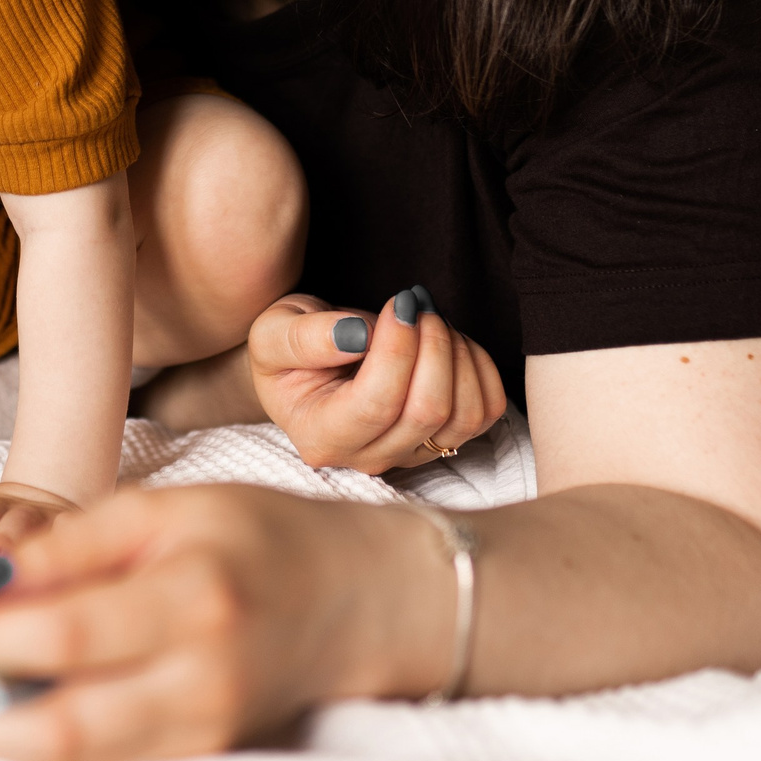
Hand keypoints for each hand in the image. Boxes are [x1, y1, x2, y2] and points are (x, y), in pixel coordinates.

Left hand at [0, 485, 448, 760]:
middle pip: (65, 726)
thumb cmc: (261, 537)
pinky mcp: (201, 754)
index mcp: (194, 596)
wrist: (362, 600)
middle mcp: (202, 677)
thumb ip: (74, 545)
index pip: (66, 632)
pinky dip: (43, 745)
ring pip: (79, 759)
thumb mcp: (167, 509)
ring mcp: (204, 729)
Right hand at [249, 287, 505, 472]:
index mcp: (321, 436)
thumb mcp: (274, 333)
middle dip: (432, 344)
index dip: (399, 349)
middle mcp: (368, 458)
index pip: (377, 404)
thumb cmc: (288, 350)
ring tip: (429, 319)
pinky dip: (479, 367)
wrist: (305, 367)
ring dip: (457, 354)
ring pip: (464, 415)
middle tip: (416, 303)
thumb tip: (357, 335)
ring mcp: (410, 454)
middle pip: (427, 412)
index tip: (399, 302)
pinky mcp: (444, 441)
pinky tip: (449, 341)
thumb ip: (306, 337)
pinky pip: (485, 411)